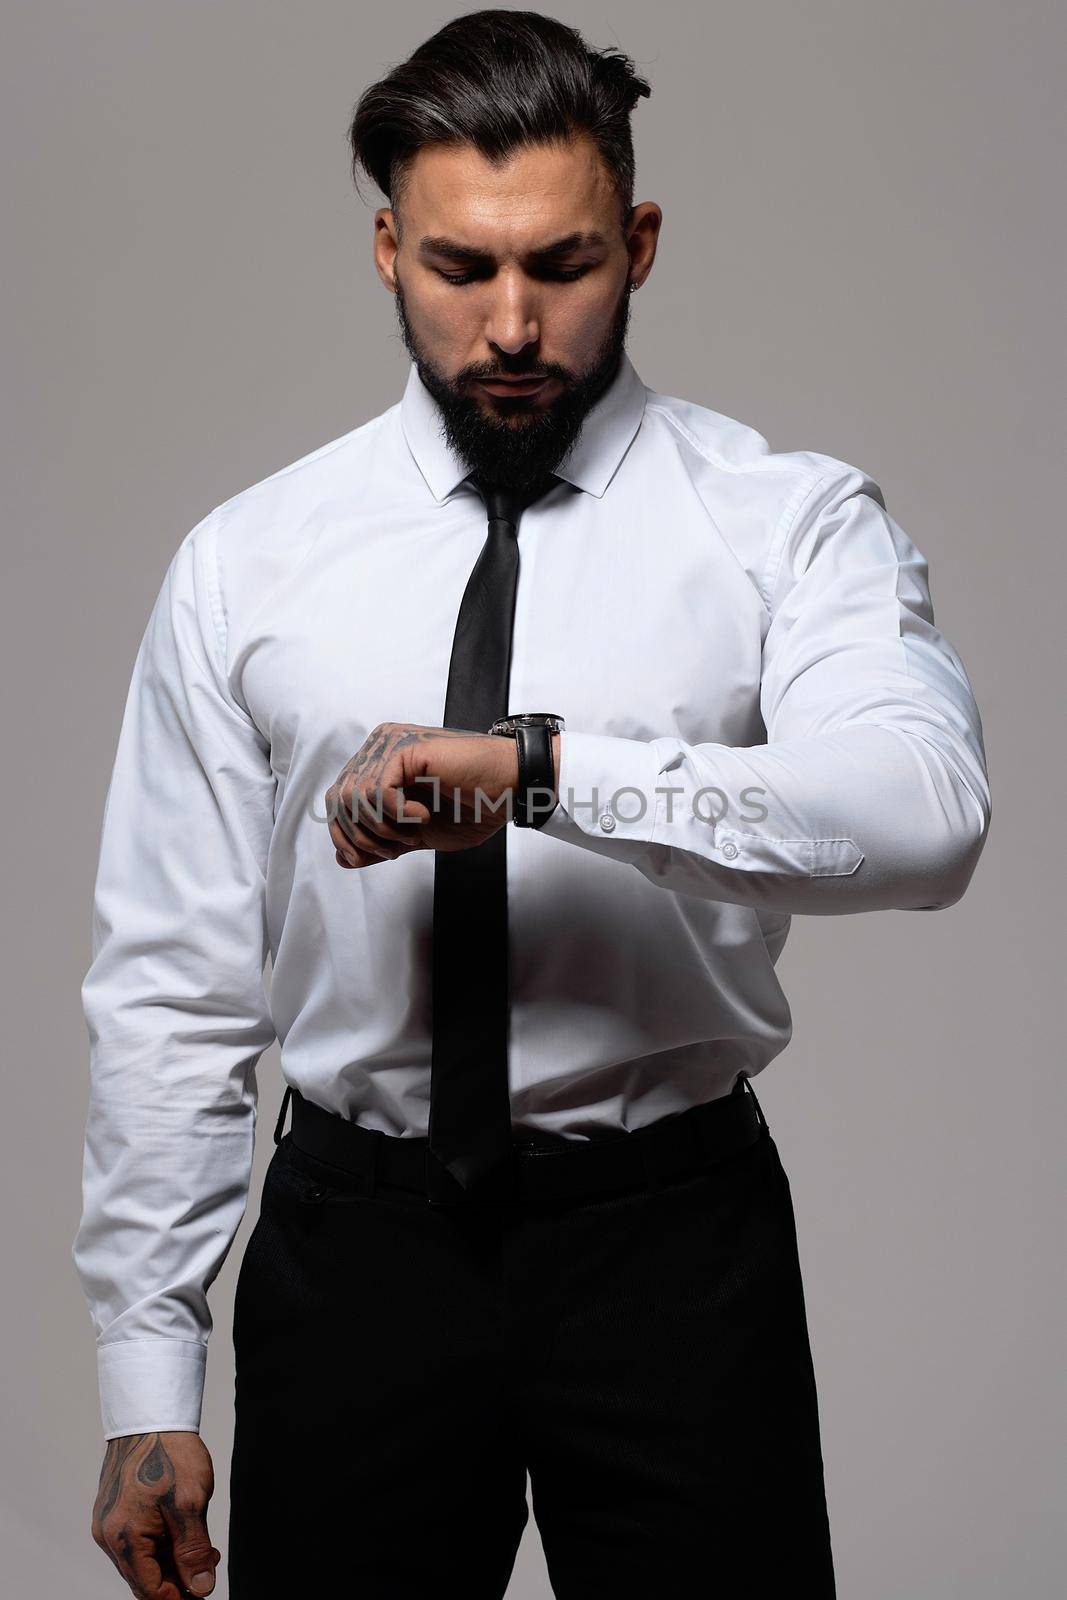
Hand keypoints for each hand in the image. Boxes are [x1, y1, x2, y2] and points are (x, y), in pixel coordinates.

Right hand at [92, 1432, 219, 1598]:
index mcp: (122, 1537)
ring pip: (142, 1559)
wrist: (152, 1415)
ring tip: (204, 1547)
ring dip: (172, 1560)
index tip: (203, 1590)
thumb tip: (201, 1587)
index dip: (178, 1595)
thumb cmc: (170, 1453)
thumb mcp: (190, 1503)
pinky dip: (162, 1543)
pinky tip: (185, 1532)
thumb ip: (193, 1550)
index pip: (149, 1589)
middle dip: (178, 1578)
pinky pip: (137, 1540)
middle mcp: (108, 1535)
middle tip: (210, 1563)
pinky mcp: (115, 1510)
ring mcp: (109, 1522)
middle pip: (144, 1577)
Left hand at [324, 720, 557, 867]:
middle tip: (398, 848)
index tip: (379, 856)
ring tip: (414, 831)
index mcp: (378, 764)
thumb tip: (342, 859)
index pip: (337, 801)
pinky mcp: (405, 748)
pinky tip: (423, 815)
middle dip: (364, 837)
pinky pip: (377, 791)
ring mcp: (390, 744)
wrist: (510, 790)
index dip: (348, 836)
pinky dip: (398, 814)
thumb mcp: (415, 834)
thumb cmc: (471, 807)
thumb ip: (380, 842)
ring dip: (383, 827)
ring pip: (353, 797)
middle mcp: (379, 748)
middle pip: (338, 800)